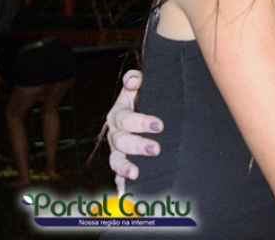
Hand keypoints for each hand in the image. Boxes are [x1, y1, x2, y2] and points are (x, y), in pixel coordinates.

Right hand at [106, 70, 163, 194]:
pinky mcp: (121, 166)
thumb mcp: (137, 89)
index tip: (159, 125)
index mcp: (119, 115)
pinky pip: (118, 178)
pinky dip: (121, 187)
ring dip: (125, 168)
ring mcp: (117, 152)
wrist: (139, 117)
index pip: (126, 119)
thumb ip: (135, 81)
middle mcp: (115, 135)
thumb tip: (134, 79)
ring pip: (116, 161)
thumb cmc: (141, 100)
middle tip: (156, 149)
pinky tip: (125, 195)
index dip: (141, 122)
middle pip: (121, 142)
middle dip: (138, 146)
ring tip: (135, 174)